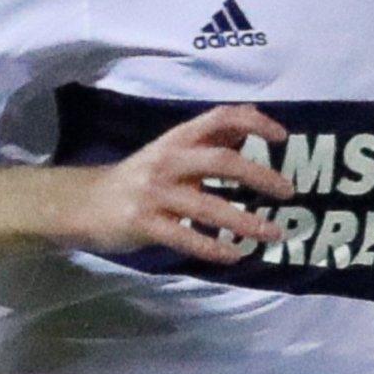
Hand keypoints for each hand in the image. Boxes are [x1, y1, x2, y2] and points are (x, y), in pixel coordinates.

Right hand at [64, 104, 294, 262]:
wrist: (85, 203)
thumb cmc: (138, 177)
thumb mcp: (171, 150)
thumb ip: (208, 139)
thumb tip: (251, 122)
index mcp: (176, 138)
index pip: (219, 117)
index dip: (253, 122)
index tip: (283, 137)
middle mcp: (167, 160)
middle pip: (220, 160)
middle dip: (259, 176)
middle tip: (288, 191)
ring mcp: (154, 193)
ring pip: (208, 207)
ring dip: (245, 222)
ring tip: (274, 233)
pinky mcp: (144, 224)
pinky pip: (186, 238)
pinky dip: (213, 249)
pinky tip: (235, 256)